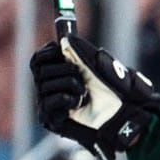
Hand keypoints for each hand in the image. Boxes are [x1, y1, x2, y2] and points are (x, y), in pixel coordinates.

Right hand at [30, 33, 159, 159]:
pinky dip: (65, 100)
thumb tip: (67, 39)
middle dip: (63, 69)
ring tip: (84, 93)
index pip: (37, 60)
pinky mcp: (50, 121)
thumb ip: (83, 51)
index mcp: (57, 73)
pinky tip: (77, 104)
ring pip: (44, 86)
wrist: (122, 118)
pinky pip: (48, 104)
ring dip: (69, 85)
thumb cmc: (113, 93)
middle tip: (81, 77)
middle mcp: (49, 89)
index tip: (61, 51)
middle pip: (40, 71)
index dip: (48, 52)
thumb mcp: (99, 66)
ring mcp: (49, 105)